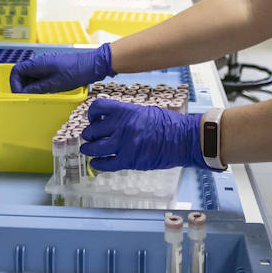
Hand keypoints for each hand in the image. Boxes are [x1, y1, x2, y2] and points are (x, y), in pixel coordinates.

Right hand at [9, 43, 113, 93]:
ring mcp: (47, 65)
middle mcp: (40, 62)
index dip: (14, 83)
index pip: (16, 71)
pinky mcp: (54, 69)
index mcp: (38, 63)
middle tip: (25, 98)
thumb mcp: (55, 83)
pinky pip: (40, 77)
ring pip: (31, 76)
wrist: (94, 64)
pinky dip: (38, 85)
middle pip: (22, 74)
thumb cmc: (76, 71)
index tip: (19, 95)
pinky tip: (43, 93)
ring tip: (34, 97)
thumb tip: (23, 94)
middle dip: (21, 86)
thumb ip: (38, 88)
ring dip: (29, 87)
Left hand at [79, 98, 208, 171]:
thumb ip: (126, 115)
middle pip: (92, 130)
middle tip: (89, 137)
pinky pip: (106, 163)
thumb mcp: (145, 111)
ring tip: (87, 150)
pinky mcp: (129, 160)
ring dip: (88, 150)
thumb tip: (111, 120)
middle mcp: (122, 126)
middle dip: (88, 135)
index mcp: (126, 111)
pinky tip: (96, 163)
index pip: (97, 108)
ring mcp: (124, 144)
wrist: (183, 139)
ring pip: (95, 148)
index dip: (92, 115)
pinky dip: (98, 164)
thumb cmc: (168, 124)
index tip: (93, 119)